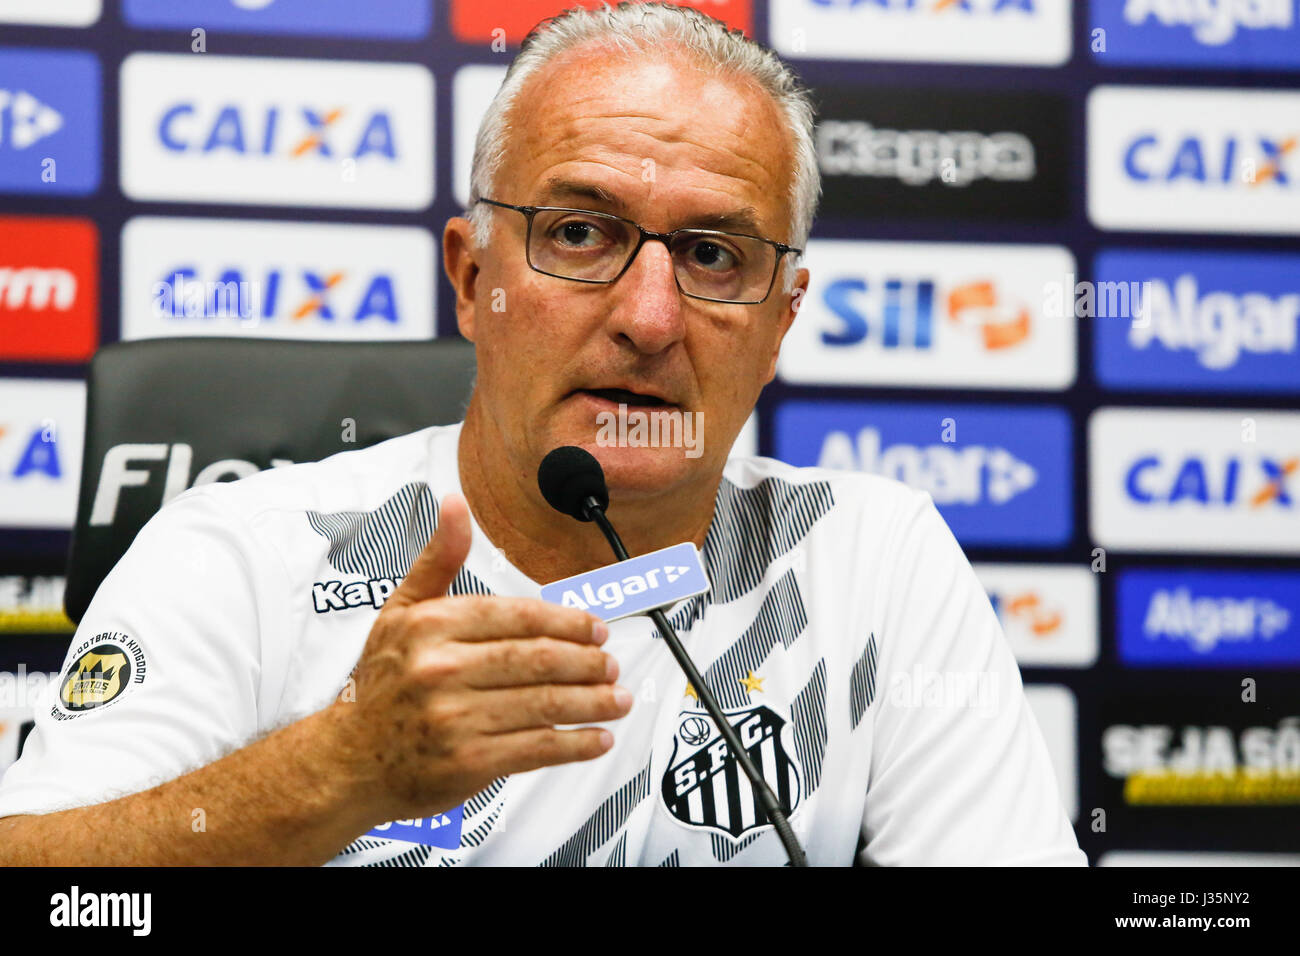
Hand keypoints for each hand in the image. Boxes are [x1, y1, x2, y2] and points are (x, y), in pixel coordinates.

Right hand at [335, 492, 630, 823]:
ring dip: (592, 701)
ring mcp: (455, 718)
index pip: (518, 616)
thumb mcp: (401, 611)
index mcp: (432, 625)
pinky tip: (598, 738)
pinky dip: (575, 744)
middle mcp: (442, 669)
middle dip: (587, 661)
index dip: (567, 621)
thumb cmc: (384, 683)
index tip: (595, 628)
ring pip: (544, 703)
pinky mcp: (468, 762)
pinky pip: (536, 748)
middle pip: (538, 659)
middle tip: (611, 663)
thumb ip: (438, 559)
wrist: (350, 759)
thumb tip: (455, 504)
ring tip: (617, 698)